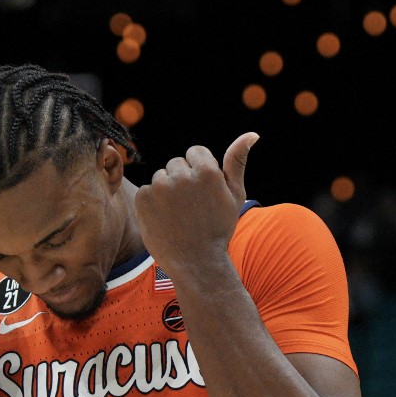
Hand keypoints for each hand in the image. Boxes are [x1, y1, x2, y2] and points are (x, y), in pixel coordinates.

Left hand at [134, 132, 258, 276]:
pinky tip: (164, 220)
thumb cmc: (218, 229)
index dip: (199, 172)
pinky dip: (152, 203)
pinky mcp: (143, 198)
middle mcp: (181, 175)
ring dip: (166, 191)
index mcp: (206, 170)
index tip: (203, 194)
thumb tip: (252, 134)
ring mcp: (160, 187)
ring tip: (178, 215)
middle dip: (182, 180)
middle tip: (190, 207)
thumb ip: (238, 161)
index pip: (195, 152)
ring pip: (161, 177)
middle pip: (176, 163)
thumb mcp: (235, 195)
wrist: (195, 262)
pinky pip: (147, 191)